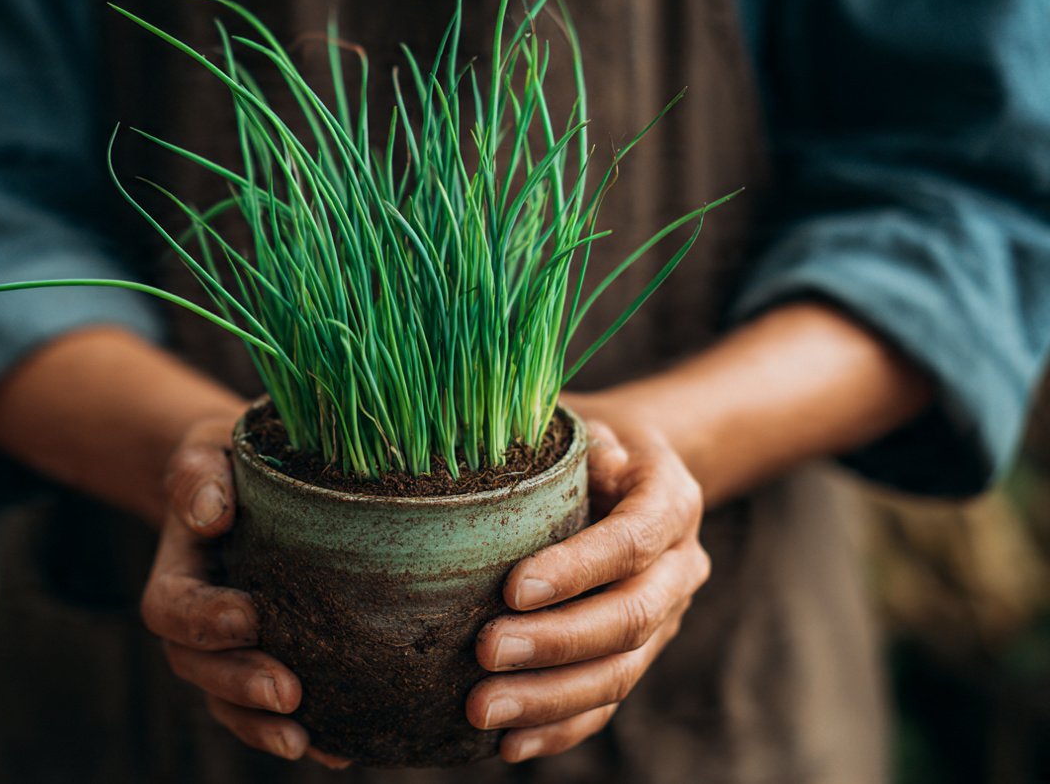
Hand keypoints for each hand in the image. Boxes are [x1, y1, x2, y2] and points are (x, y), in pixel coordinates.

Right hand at [139, 416, 350, 768]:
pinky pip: (275, 711)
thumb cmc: (231, 462)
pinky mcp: (271, 665)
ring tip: (305, 741)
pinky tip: (342, 749)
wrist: (251, 486)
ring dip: (263, 726)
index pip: (173, 609)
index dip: (204, 621)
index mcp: (178, 575)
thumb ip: (199, 475)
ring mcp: (231, 653)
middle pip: (201, 669)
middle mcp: (197, 625)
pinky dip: (307, 734)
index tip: (247, 618)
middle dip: (241, 687)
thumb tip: (209, 514)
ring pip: (232, 704)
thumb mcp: (209, 449)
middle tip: (288, 693)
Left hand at [467, 396, 710, 761]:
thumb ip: (559, 429)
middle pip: (631, 617)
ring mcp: (664, 617)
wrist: (628, 467)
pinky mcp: (636, 655)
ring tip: (481, 710)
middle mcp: (680, 565)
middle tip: (486, 653)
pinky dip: (558, 729)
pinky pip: (605, 704)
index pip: (633, 540)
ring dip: (550, 699)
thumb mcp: (576, 417)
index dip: (579, 568)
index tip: (514, 588)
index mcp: (670, 499)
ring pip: (620, 672)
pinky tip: (507, 745)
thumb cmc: (583, 440)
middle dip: (558, 643)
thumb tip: (548, 450)